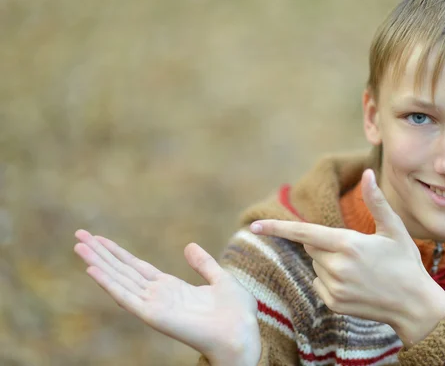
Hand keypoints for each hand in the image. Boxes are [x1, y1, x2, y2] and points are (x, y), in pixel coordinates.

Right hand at [74, 230, 260, 365]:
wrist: (242, 333)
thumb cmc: (236, 312)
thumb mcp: (219, 279)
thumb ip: (203, 264)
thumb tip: (188, 246)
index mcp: (172, 288)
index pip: (137, 267)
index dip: (118, 253)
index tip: (100, 238)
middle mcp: (158, 296)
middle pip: (123, 270)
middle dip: (101, 253)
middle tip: (79, 234)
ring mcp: (154, 305)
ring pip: (119, 280)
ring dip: (98, 263)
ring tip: (79, 245)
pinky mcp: (154, 315)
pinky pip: (127, 297)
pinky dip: (109, 283)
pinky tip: (93, 269)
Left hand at [250, 169, 444, 346]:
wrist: (414, 306)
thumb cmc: (406, 263)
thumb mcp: (394, 229)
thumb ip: (376, 201)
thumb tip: (368, 173)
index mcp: (348, 244)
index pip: (304, 233)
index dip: (277, 228)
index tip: (254, 225)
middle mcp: (337, 267)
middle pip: (312, 247)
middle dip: (326, 244)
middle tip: (356, 251)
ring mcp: (334, 288)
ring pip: (316, 266)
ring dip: (328, 264)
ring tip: (359, 270)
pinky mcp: (333, 304)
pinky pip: (318, 284)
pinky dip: (329, 281)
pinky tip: (354, 285)